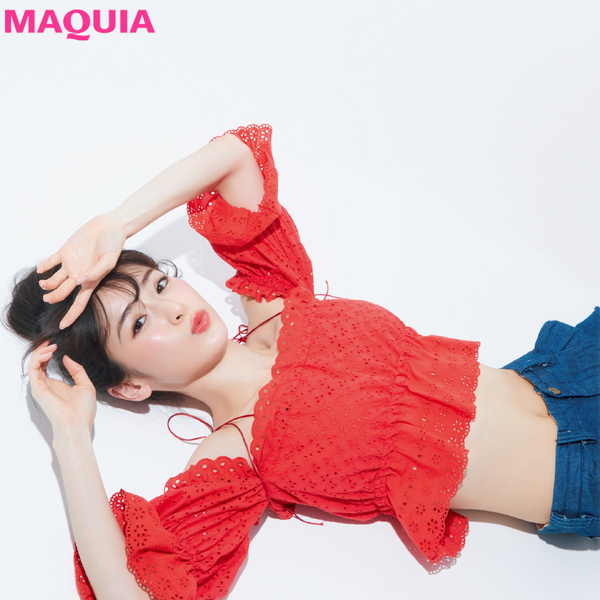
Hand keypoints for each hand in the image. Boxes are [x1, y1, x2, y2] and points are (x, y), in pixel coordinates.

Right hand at [28, 341, 96, 434]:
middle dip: (43, 349)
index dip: (49, 352)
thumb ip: (77, 370)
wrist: (78, 423)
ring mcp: (41, 386)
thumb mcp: (85, 384)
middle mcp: (47, 385)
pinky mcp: (38, 388)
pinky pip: (33, 369)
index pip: (47, 365)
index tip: (56, 342)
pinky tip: (49, 352)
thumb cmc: (83, 409)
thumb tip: (66, 357)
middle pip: (38, 362)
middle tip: (51, 340)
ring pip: (34, 364)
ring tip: (51, 345)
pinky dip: (39, 358)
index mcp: (57, 385)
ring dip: (41, 352)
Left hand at [37, 214, 125, 328]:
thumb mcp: (109, 260)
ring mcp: (71, 264)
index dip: (71, 315)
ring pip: (55, 280)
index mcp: (91, 281)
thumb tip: (79, 281)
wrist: (109, 226)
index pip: (80, 303)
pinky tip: (40, 270)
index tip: (63, 326)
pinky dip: (44, 266)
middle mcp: (79, 275)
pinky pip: (51, 262)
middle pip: (63, 293)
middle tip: (47, 298)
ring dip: (48, 284)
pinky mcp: (65, 252)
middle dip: (54, 297)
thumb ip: (95, 272)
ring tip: (43, 283)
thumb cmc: (114, 244)